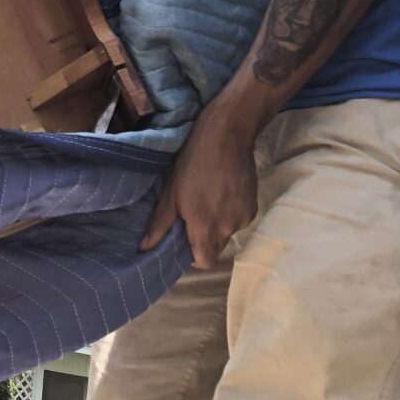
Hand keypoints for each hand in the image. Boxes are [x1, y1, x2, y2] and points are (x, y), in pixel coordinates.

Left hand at [139, 114, 258, 269]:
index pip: (205, 262)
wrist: (226, 137)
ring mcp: (244, 218)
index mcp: (205, 228)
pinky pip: (239, 220)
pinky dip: (229, 213)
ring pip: (227, 232)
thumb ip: (160, 225)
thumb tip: (145, 248)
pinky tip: (222, 191)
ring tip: (208, 197)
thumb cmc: (192, 164)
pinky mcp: (254, 207)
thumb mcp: (170, 193)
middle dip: (203, 238)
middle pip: (215, 248)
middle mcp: (228, 228)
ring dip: (217, 223)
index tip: (184, 240)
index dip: (193, 256)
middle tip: (192, 215)